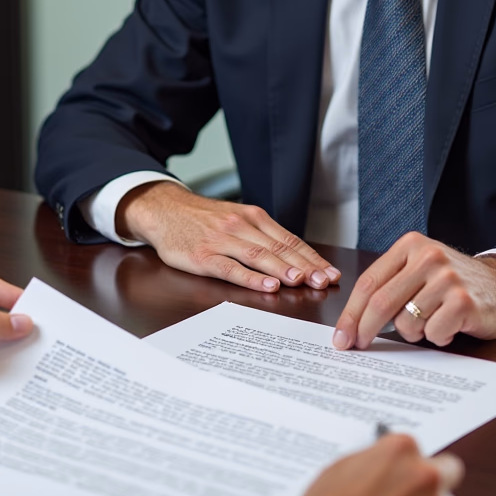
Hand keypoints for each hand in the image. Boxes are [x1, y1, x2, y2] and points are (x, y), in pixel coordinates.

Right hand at [117, 182, 339, 292]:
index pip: (289, 239)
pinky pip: (231, 268)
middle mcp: (241, 226)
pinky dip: (251, 278)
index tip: (330, 273)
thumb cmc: (203, 220)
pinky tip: (266, 286)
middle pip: (279, 248)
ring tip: (301, 281)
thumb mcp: (236, 219)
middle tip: (324, 281)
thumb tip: (296, 259)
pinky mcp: (203, 257)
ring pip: (258, 256)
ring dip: (282, 270)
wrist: (164, 210)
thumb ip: (262, 236)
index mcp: (253, 217)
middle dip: (305, 266)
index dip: (312, 257)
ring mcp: (221, 241)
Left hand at [333, 233, 495, 348]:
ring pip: (407, 322)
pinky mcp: (463, 301)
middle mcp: (428, 257)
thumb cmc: (452, 283)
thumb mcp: (418, 271)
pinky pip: (433, 332)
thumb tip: (352, 324)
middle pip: (381, 302)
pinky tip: (449, 326)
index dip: (351, 313)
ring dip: (413, 333)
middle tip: (358, 346)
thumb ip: (389, 286)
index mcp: (410, 245)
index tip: (341, 337)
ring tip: (430, 322)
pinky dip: (437, 337)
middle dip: (364, 330)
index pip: (369, 283)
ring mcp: (447, 278)